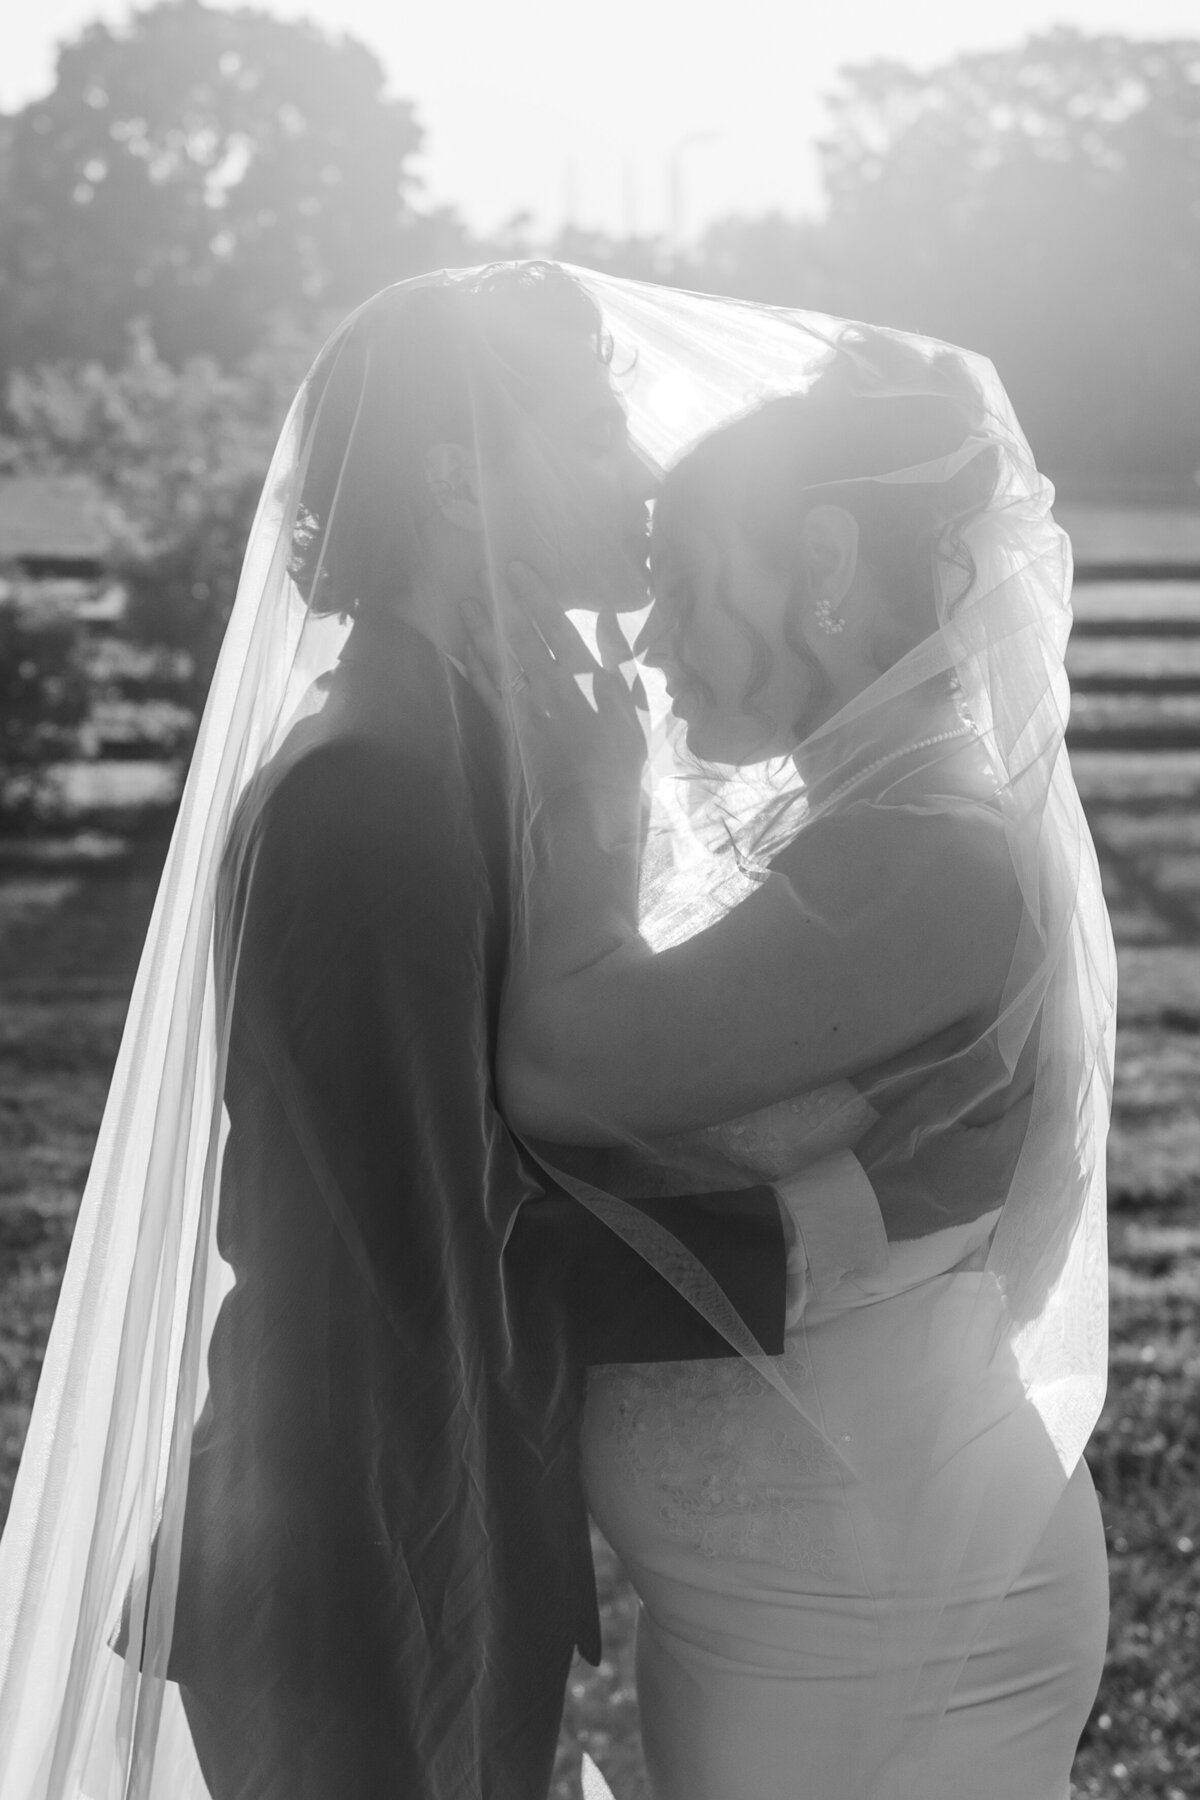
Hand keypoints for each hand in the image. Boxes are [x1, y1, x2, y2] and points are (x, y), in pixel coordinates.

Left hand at [462, 561, 647, 808]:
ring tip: (465, 605)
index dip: (535, 596)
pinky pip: (490, 694)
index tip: (517, 569)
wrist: (593, 805)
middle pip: (522, 638)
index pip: (556, 627)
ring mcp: (529, 708)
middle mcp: (553, 687)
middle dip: (502, 605)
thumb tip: (609, 616)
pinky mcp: (512, 729)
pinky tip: (465, 652)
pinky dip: (476, 671)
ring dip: (481, 632)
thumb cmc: (622, 755)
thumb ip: (619, 658)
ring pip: (500, 662)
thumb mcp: (634, 705)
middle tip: (482, 574)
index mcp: (587, 678)